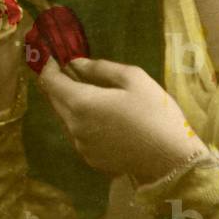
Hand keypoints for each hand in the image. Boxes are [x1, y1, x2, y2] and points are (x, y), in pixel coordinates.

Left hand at [37, 57, 207, 182]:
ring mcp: (81, 146)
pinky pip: (79, 134)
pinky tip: (104, 119)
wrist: (170, 160)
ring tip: (92, 94)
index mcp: (81, 103)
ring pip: (66, 119)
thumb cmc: (155, 113)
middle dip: (60, 85)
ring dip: (72, 104)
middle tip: (72, 72)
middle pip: (55, 101)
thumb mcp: (133, 79)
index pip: (50, 83)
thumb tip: (76, 63)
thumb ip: (100, 68)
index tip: (54, 58)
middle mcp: (73, 127)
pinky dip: (83, 122)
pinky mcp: (91, 160)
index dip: (49, 68)